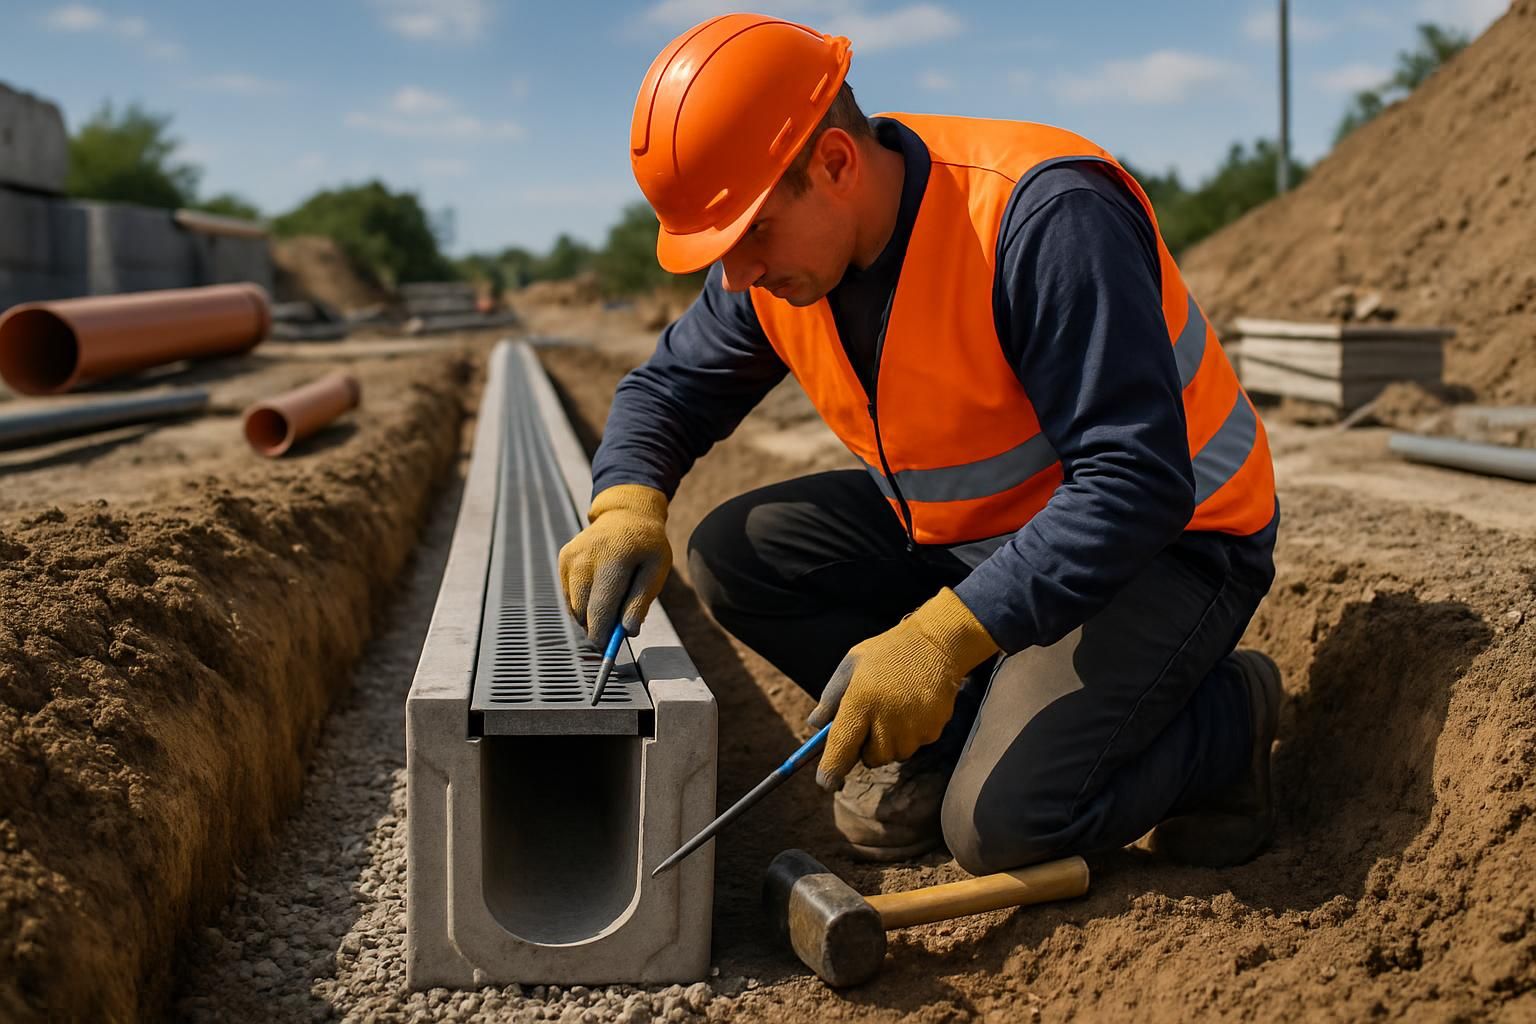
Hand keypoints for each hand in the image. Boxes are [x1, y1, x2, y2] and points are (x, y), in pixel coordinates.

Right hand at [558, 484, 670, 643]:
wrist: (626, 514)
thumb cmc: (647, 546)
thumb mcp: (657, 570)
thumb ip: (641, 601)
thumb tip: (628, 631)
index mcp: (615, 557)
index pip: (601, 606)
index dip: (602, 633)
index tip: (607, 648)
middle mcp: (587, 556)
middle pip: (584, 609)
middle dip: (597, 627)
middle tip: (613, 631)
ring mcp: (572, 556)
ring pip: (574, 604)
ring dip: (589, 615)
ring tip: (611, 604)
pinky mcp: (564, 557)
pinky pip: (569, 594)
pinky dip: (582, 602)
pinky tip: (599, 591)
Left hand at [808, 588, 998, 789]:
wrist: (937, 643)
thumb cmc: (887, 653)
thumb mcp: (851, 665)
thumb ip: (831, 697)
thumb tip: (816, 726)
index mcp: (860, 701)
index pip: (841, 749)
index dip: (831, 771)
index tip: (826, 782)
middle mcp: (886, 719)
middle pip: (870, 759)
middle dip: (866, 747)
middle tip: (872, 719)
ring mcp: (912, 728)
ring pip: (893, 755)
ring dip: (889, 742)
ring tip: (895, 708)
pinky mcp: (932, 731)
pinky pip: (914, 746)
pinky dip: (910, 735)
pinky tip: (913, 708)